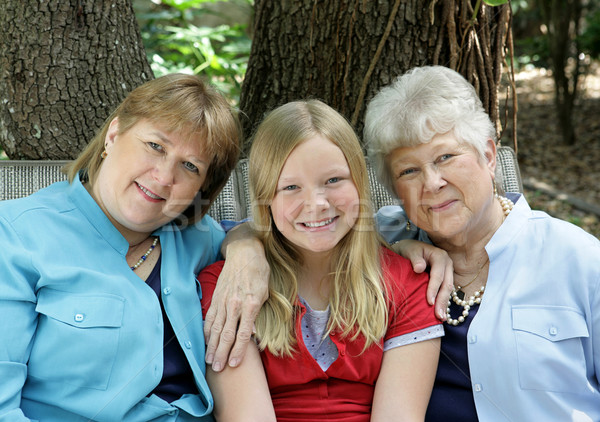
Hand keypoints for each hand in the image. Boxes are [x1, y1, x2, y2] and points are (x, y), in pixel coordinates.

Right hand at [204, 226, 268, 371]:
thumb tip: (252, 334)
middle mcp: (235, 304)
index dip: (238, 351)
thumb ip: (258, 314)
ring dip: (212, 346)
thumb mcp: (265, 292)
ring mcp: (224, 301)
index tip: (234, 365)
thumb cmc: (259, 272)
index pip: (243, 334)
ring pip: (216, 328)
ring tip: (209, 360)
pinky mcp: (216, 297)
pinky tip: (205, 341)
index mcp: (250, 305)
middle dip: (221, 354)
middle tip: (217, 369)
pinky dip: (207, 330)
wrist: (244, 252)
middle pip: (227, 335)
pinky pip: (210, 317)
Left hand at [390, 239, 452, 319]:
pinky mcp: (445, 279)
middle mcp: (447, 264)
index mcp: (440, 256)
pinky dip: (443, 303)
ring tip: (440, 318)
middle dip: (442, 301)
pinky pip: (445, 292)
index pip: (438, 275)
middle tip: (438, 316)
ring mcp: (448, 272)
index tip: (428, 302)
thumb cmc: (408, 249)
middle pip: (447, 284)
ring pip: (448, 290)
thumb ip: (414, 258)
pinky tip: (440, 314)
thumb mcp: (409, 250)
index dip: (434, 289)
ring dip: (444, 305)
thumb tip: (419, 268)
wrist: (408, 249)